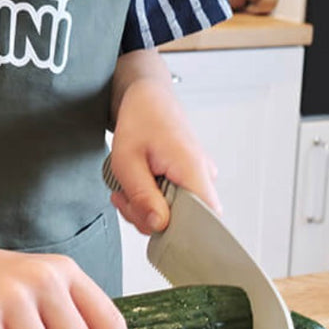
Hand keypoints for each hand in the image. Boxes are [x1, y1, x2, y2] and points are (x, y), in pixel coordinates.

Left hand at [108, 73, 220, 234]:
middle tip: (124, 197)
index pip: (204, 221)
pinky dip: (154, 201)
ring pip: (176, 214)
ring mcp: (200, 178)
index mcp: (192, 169)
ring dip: (147, 209)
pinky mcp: (192, 179)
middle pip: (184, 221)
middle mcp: (204, 176)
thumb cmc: (140, 120)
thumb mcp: (128, 161)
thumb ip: (142, 197)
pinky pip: (175, 203)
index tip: (145, 219)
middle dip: (149, 218)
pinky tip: (139, 185)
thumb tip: (160, 227)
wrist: (149, 97)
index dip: (177, 232)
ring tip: (128, 187)